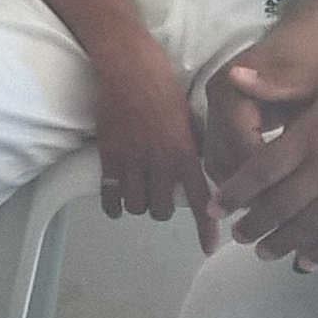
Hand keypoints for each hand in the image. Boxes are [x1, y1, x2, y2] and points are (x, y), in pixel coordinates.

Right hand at [93, 40, 215, 250]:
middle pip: (162, 209)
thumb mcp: (191, 119)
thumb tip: (197, 170)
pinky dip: (112, 204)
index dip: (205, 227)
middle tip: (160, 198)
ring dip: (138, 205)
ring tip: (138, 195)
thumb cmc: (164, 87)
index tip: (208, 247)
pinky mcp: (108, 155)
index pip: (201, 199)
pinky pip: (110, 192)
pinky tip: (115, 205)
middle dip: (162, 208)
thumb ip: (192, 149)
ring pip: (136, 205)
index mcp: (186, 153)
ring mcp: (132, 160)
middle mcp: (160, 162)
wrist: (129, 69)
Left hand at [206, 42, 317, 267]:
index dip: (236, 192)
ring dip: (285, 241)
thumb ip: (281, 82)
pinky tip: (308, 262)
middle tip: (237, 236)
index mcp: (312, 135)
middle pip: (284, 203)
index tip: (215, 207)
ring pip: (313, 222)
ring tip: (263, 253)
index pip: (263, 170)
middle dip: (256, 223)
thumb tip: (234, 76)